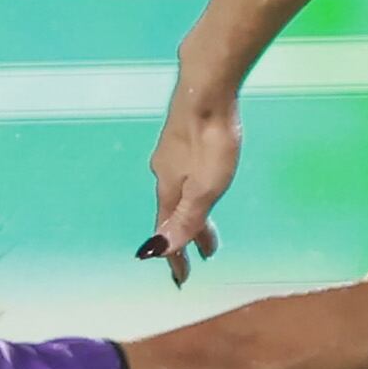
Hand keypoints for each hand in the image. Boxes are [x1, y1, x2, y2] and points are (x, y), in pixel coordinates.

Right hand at [136, 86, 239, 286]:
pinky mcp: (182, 136)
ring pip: (179, 194)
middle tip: (202, 258)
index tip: (181, 279)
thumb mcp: (205, 188)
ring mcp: (172, 153)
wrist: (207, 89)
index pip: (167, 232)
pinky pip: (184, 176)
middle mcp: (164, 172)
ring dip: (190, 215)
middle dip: (186, 238)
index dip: (174, 256)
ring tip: (205, 229)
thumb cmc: (211, 140)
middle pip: (174, 214)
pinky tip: (199, 184)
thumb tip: (156, 251)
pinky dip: (191, 193)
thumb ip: (185, 219)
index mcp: (169, 189)